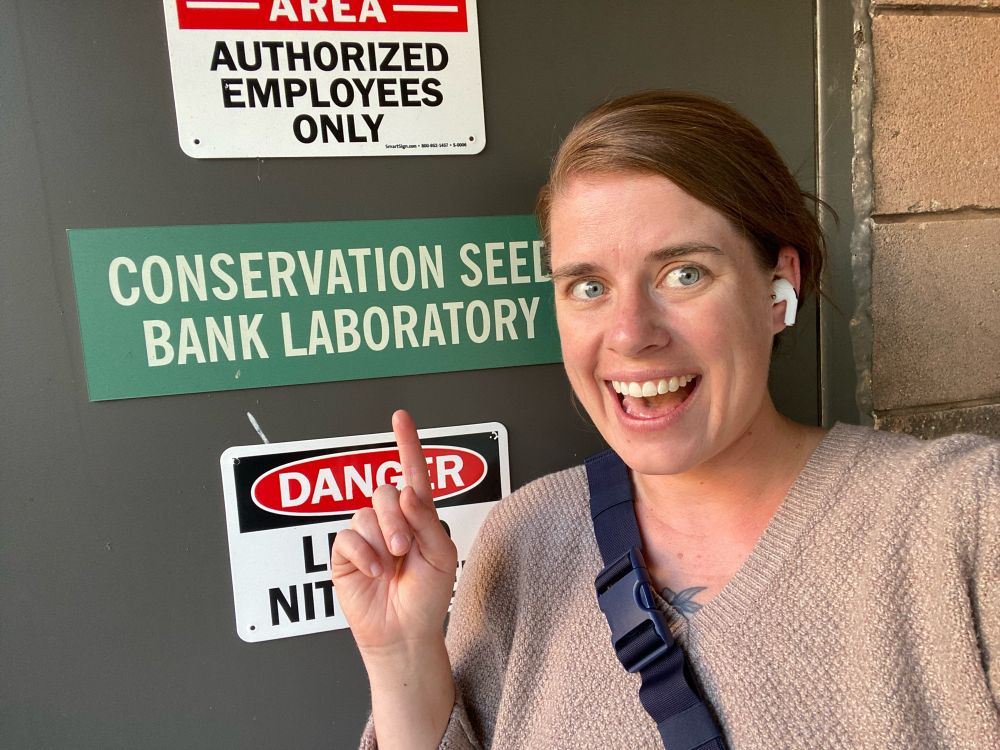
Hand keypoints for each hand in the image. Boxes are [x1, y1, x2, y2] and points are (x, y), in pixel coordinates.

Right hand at [331, 409, 458, 652]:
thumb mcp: (441, 556)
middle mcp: (390, 519)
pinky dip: (363, 555)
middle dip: (395, 520)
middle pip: (383, 492)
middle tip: (403, 548)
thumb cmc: (428, 595)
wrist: (405, 632)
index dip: (407, 443)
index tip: (401, 417)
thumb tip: (406, 490)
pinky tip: (374, 572)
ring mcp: (366, 535)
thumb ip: (427, 520)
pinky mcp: (345, 553)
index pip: (412, 472)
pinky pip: (347, 537)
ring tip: (390, 567)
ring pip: (365, 515)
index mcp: (417, 515)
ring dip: (381, 542)